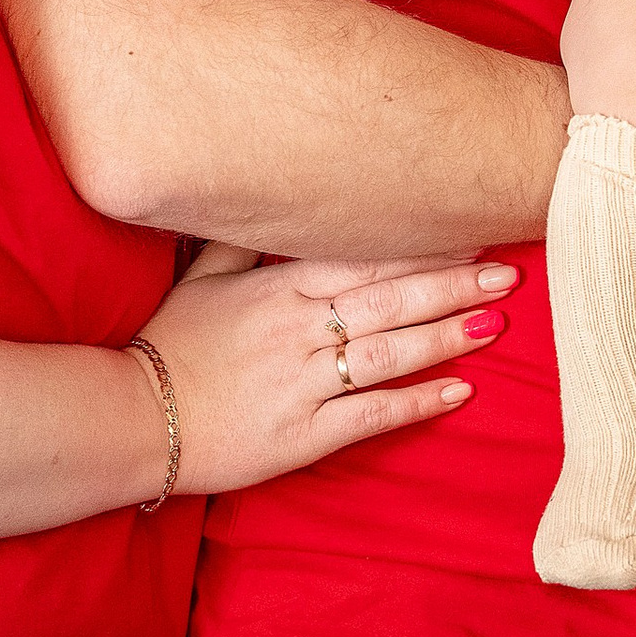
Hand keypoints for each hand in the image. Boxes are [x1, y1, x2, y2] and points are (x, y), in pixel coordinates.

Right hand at [136, 247, 520, 494]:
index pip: (365, 258)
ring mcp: (302, 383)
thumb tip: (275, 201)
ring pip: (389, 352)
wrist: (128, 419)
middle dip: (452, 285)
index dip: (420, 248)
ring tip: (496, 322)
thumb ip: (245, 242)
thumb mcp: (200, 278)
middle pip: (390, 299)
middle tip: (507, 272)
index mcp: (279, 288)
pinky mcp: (301, 435)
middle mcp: (298, 330)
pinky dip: (416, 402)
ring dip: (447, 337)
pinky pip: (369, 414)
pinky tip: (459, 391)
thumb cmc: (167, 345)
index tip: (467, 233)